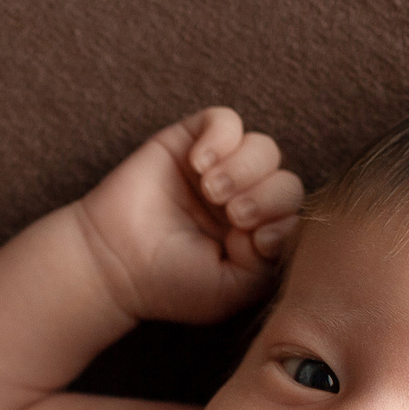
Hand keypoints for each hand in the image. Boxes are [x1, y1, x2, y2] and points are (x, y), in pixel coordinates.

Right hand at [74, 107, 303, 324]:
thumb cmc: (170, 283)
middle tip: (233, 216)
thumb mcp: (231, 289)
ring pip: (263, 147)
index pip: (295, 215)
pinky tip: (198, 165)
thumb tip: (278, 224)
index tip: (251, 243)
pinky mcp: (190, 141)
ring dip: (244, 168)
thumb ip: (269, 261)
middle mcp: (245, 200)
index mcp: (259, 235)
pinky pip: (225, 120)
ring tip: (211, 191)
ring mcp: (220, 169)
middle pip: (286, 180)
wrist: (113, 264)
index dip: (282, 222)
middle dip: (266, 197)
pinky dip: (220, 138)